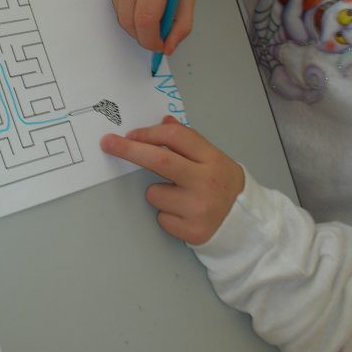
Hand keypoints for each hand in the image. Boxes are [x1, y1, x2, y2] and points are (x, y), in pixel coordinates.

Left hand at [100, 116, 243, 244]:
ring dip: (158, 193)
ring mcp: (199, 208)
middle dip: (129, 150)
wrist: (244, 222)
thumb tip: (164, 120)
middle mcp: (206, 182)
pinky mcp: (192, 231)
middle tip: (108, 143)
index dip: (149, 133)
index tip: (129, 134)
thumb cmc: (222, 183)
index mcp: (212, 158)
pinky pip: (160, 217)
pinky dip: (166, 215)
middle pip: (160, 160)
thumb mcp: (212, 158)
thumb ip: (188, 140)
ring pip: (154, 194)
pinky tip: (184, 214)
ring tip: (180, 197)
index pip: (176, 137)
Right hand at [106, 0, 196, 53]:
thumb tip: (168, 49)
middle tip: (156, 39)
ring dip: (136, 27)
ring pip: (121, 17)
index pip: (146, 17)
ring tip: (152, 18)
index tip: (160, 47)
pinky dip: (130, 14)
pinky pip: (117, 7)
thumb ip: (182, 23)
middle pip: (129, 21)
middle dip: (143, 37)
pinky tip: (141, 4)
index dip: (152, 39)